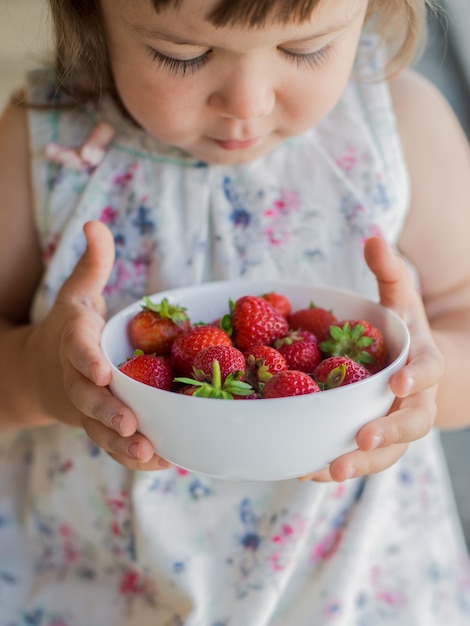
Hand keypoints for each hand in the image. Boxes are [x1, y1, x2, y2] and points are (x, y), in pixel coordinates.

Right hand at [32, 220, 170, 470]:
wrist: (40, 372)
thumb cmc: (69, 329)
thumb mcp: (77, 293)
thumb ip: (91, 264)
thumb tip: (95, 223)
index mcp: (73, 343)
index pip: (76, 350)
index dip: (86, 360)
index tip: (100, 371)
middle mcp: (77, 378)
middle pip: (88, 398)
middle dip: (106, 411)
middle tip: (129, 424)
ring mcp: (86, 407)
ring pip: (101, 429)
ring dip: (123, 445)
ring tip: (149, 453)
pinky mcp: (98, 426)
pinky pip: (115, 444)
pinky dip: (135, 456)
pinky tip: (166, 462)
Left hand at [300, 236, 443, 482]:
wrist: (419, 371)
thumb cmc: (405, 332)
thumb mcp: (400, 298)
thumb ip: (389, 272)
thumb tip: (372, 236)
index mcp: (424, 364)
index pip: (428, 372)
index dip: (418, 380)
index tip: (398, 385)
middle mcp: (415, 402)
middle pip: (411, 424)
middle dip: (388, 434)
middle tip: (362, 440)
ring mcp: (397, 426)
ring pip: (386, 452)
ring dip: (360, 463)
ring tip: (326, 471)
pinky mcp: (375, 442)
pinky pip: (360, 457)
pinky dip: (335, 465)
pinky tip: (305, 469)